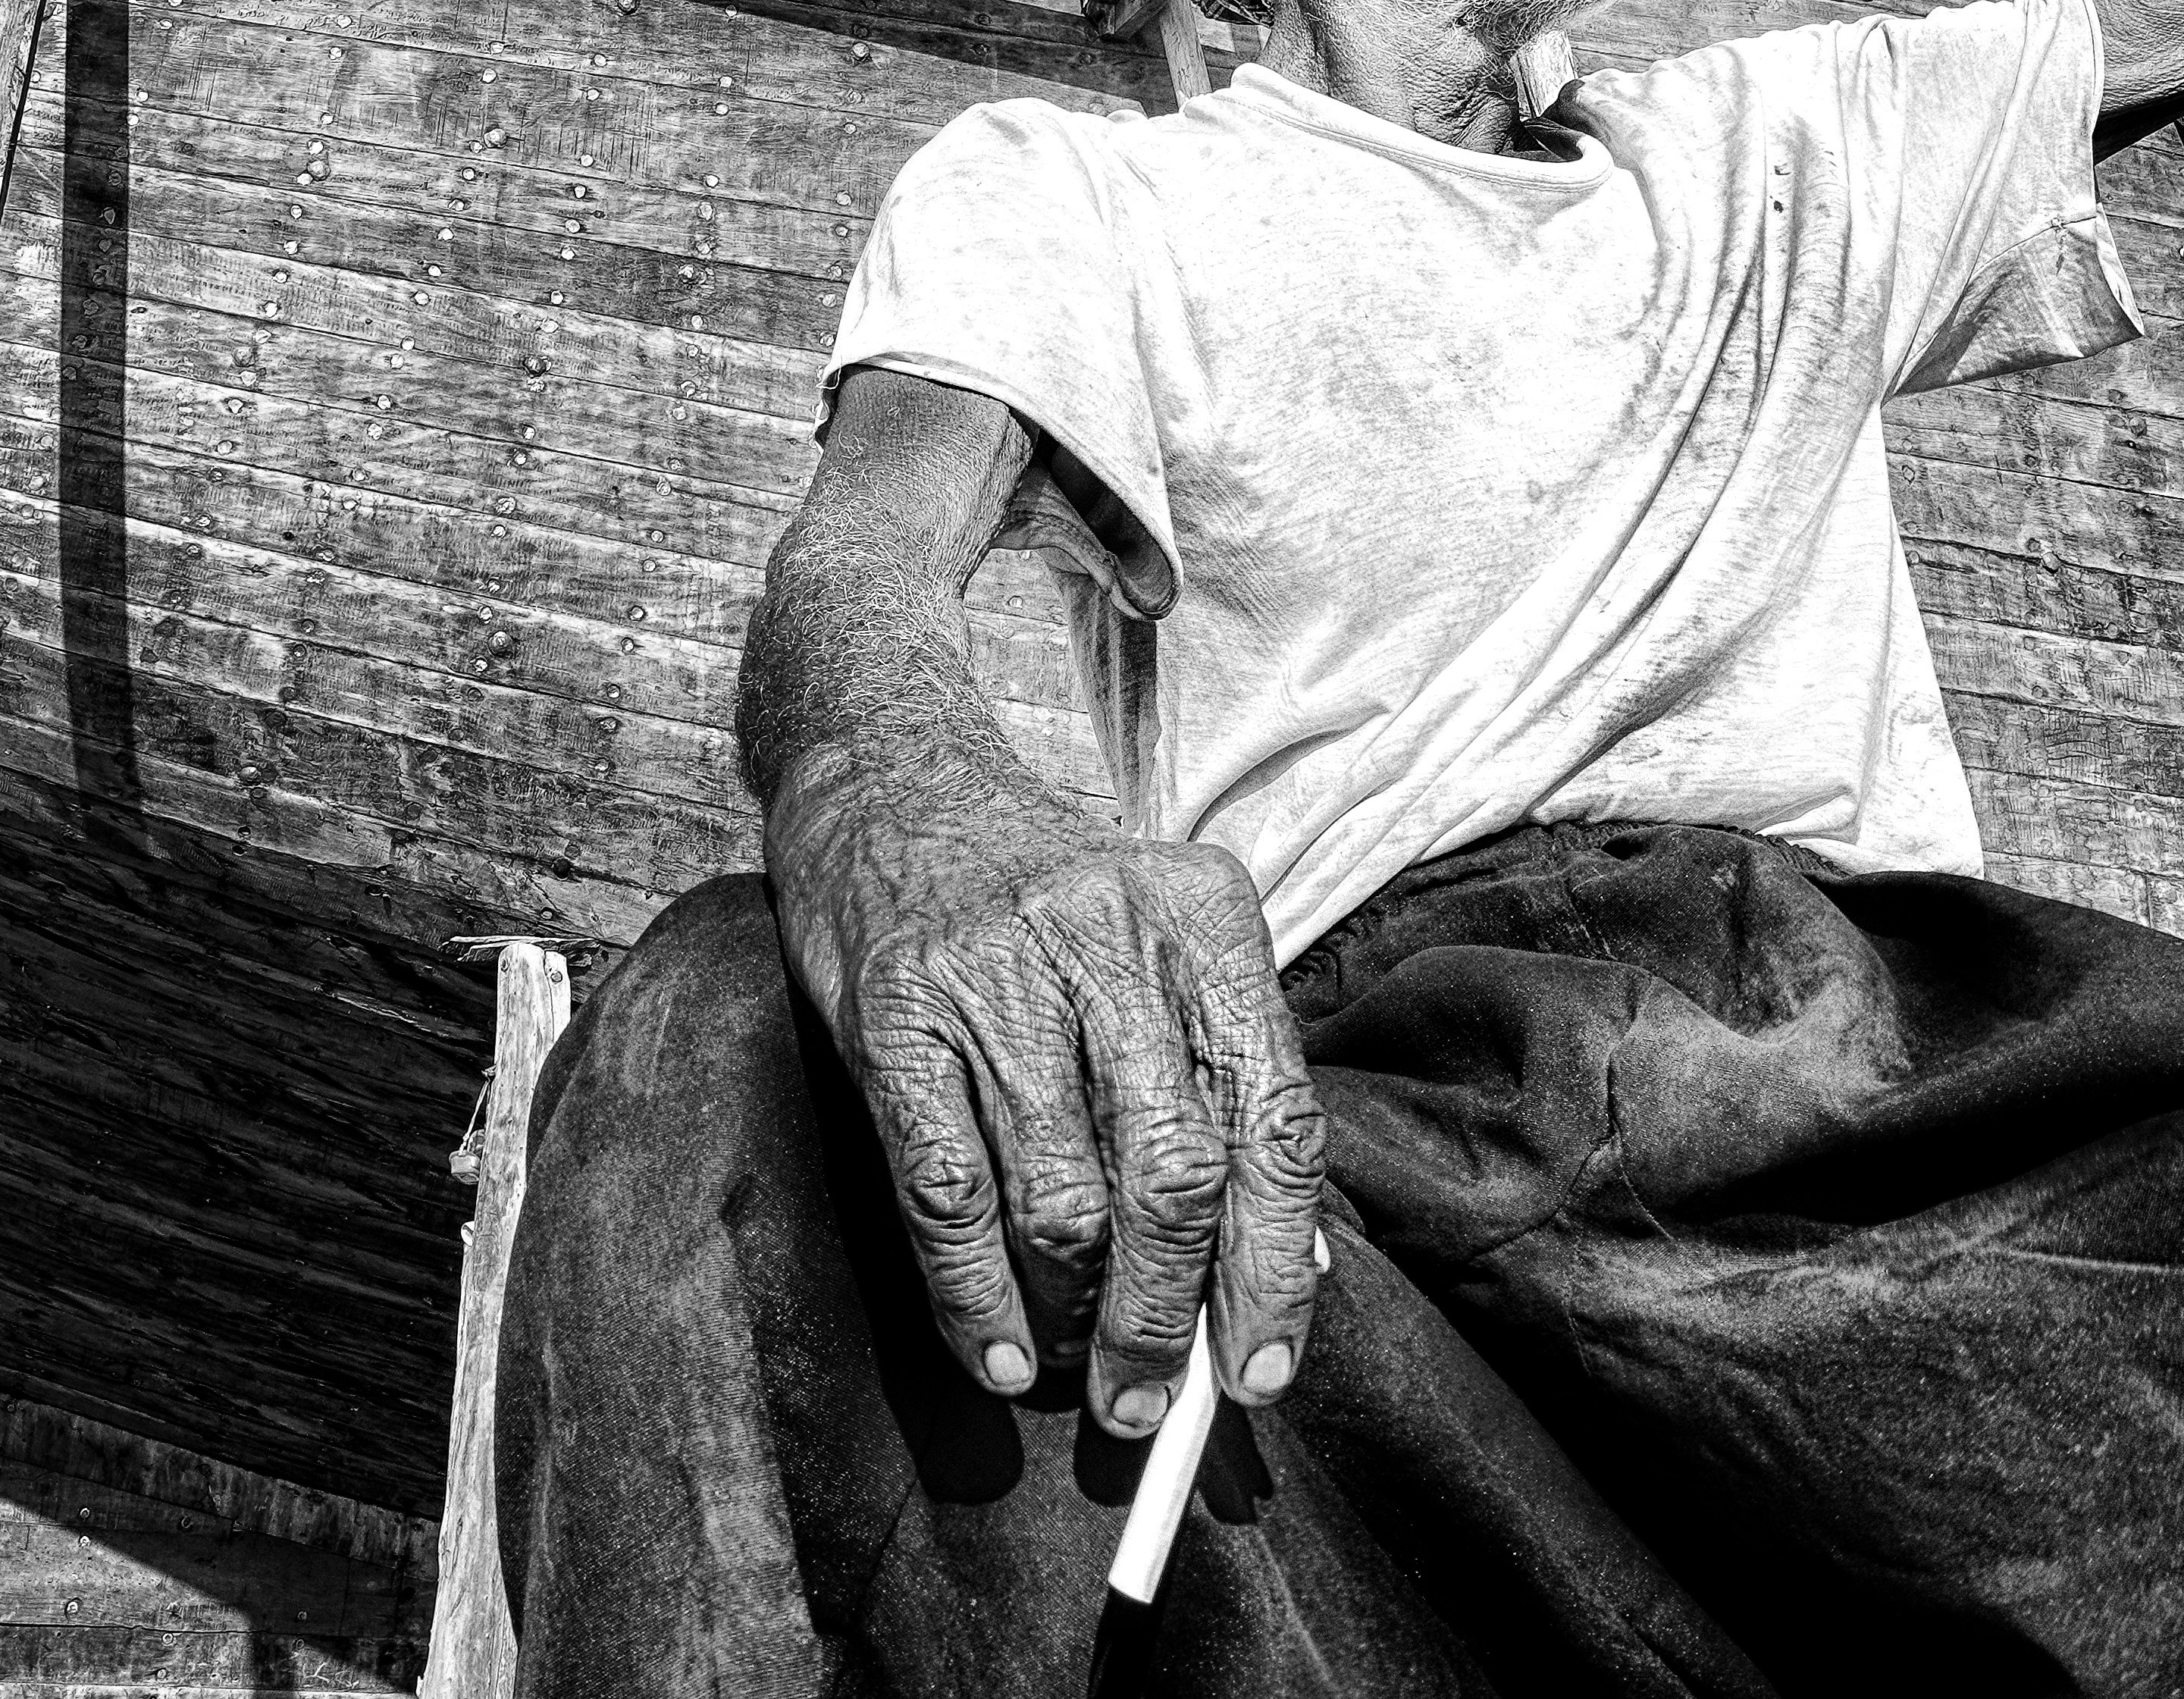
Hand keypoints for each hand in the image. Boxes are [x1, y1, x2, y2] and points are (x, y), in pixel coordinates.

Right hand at [770, 783, 1323, 1431]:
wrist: (889, 782)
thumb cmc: (1046, 897)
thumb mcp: (1163, 952)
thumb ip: (1232, 1090)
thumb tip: (1294, 1269)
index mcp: (1206, 921)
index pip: (1275, 1122)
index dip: (1276, 1270)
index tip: (1263, 1371)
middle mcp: (1111, 937)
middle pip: (1173, 1178)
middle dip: (1164, 1319)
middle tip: (1146, 1401)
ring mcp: (995, 973)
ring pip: (1061, 1201)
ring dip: (1069, 1318)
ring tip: (1067, 1362)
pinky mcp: (896, 1014)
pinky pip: (948, 1195)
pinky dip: (973, 1296)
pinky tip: (993, 1347)